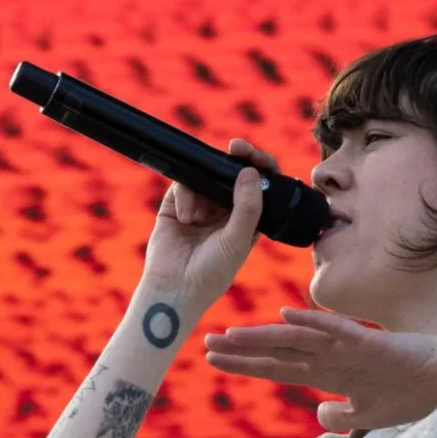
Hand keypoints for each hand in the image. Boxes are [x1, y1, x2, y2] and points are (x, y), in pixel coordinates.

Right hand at [137, 138, 278, 327]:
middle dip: (236, 160)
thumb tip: (251, 171)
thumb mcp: (236, 240)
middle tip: (236, 147)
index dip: (262, 167)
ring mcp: (201, 207)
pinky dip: (186, 196)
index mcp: (247, 220)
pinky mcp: (176, 205)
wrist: (174, 289)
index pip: (260, 186)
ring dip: (205, 187)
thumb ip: (248, 207)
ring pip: (208, 176)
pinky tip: (185, 218)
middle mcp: (225, 211)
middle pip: (234, 174)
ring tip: (197, 216)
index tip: (257, 155)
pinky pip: (184, 184)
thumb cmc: (211, 273)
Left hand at [203, 308, 436, 431]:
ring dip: (263, 337)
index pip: (279, 368)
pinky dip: (312, 323)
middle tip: (205, 344)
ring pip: (297, 339)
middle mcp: (332, 357)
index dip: (246, 365)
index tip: (216, 361)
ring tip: (230, 336)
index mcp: (330, 373)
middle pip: (278, 352)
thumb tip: (318, 417)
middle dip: (242, 350)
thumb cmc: (412, 392)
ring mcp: (349, 348)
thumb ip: (340, 416)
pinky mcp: (370, 343)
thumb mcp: (368, 415)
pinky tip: (287, 315)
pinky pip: (337, 331)